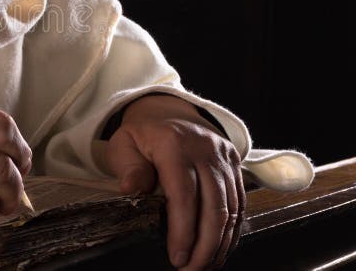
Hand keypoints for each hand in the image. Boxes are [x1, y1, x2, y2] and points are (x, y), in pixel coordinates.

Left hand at [103, 95, 244, 269]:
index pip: (184, 196)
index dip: (183, 231)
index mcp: (174, 145)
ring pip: (231, 207)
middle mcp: (205, 150)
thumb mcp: (123, 145)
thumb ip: (128, 168)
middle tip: (192, 269)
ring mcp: (223, 156)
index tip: (177, 257)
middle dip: (205, 245)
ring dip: (221, 242)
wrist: (167, 109)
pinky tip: (220, 246)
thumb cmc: (142, 133)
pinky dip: (232, 228)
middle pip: (214, 207)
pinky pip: (239, 201)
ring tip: (206, 265)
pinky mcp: (234, 162)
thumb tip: (131, 191)